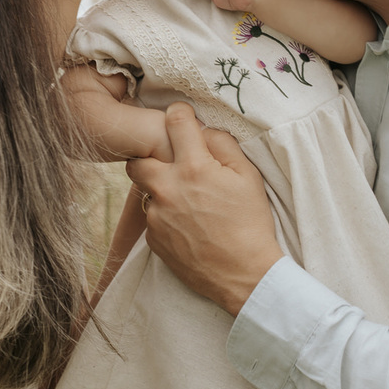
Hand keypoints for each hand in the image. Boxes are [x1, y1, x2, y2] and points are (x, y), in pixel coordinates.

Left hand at [126, 102, 282, 315]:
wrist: (245, 275)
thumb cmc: (250, 223)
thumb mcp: (248, 177)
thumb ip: (223, 145)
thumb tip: (203, 130)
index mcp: (194, 168)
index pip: (174, 121)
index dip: (178, 114)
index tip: (182, 117)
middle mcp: (168, 188)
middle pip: (137, 159)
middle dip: (149, 156)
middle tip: (169, 163)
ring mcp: (157, 215)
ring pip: (144, 190)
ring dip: (159, 189)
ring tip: (184, 200)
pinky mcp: (153, 238)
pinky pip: (151, 217)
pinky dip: (164, 216)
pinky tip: (186, 225)